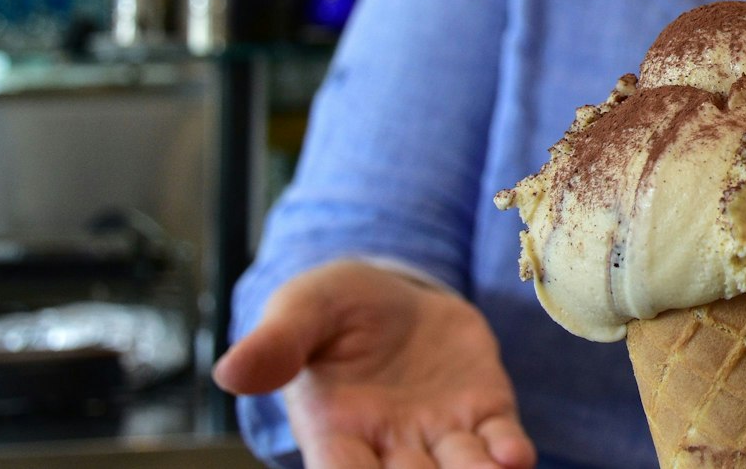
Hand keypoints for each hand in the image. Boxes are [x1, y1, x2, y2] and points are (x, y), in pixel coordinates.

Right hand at [214, 260, 535, 468]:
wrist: (391, 293)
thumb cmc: (332, 309)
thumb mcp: (301, 311)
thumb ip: (277, 344)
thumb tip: (229, 372)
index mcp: (335, 433)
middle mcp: (390, 445)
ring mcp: (441, 432)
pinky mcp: (483, 409)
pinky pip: (498, 439)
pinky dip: (508, 453)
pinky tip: (516, 457)